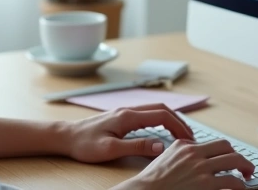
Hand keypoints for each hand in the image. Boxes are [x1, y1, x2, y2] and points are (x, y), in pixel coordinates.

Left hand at [64, 103, 195, 163]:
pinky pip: (147, 114)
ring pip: (155, 109)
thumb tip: (161, 146)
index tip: (189, 139)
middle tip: (190, 138)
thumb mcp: (111, 149)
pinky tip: (163, 131)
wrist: (66, 136)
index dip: (178, 126)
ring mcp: (125, 112)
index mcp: (128, 116)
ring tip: (181, 135)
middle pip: (162, 109)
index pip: (161, 115)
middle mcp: (128, 110)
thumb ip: (137, 146)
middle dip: (179, 121)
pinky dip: (160, 120)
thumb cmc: (85, 144)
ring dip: (170, 119)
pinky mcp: (122, 117)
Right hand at [124, 138, 255, 189]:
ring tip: (247, 178)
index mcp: (185, 146)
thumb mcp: (166, 157)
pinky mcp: (207, 186)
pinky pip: (232, 182)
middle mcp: (195, 154)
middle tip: (246, 168)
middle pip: (228, 149)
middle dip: (240, 158)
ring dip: (245, 170)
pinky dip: (240, 186)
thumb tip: (197, 154)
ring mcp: (202, 170)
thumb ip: (183, 152)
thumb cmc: (152, 181)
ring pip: (235, 162)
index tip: (232, 159)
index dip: (228, 152)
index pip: (215, 143)